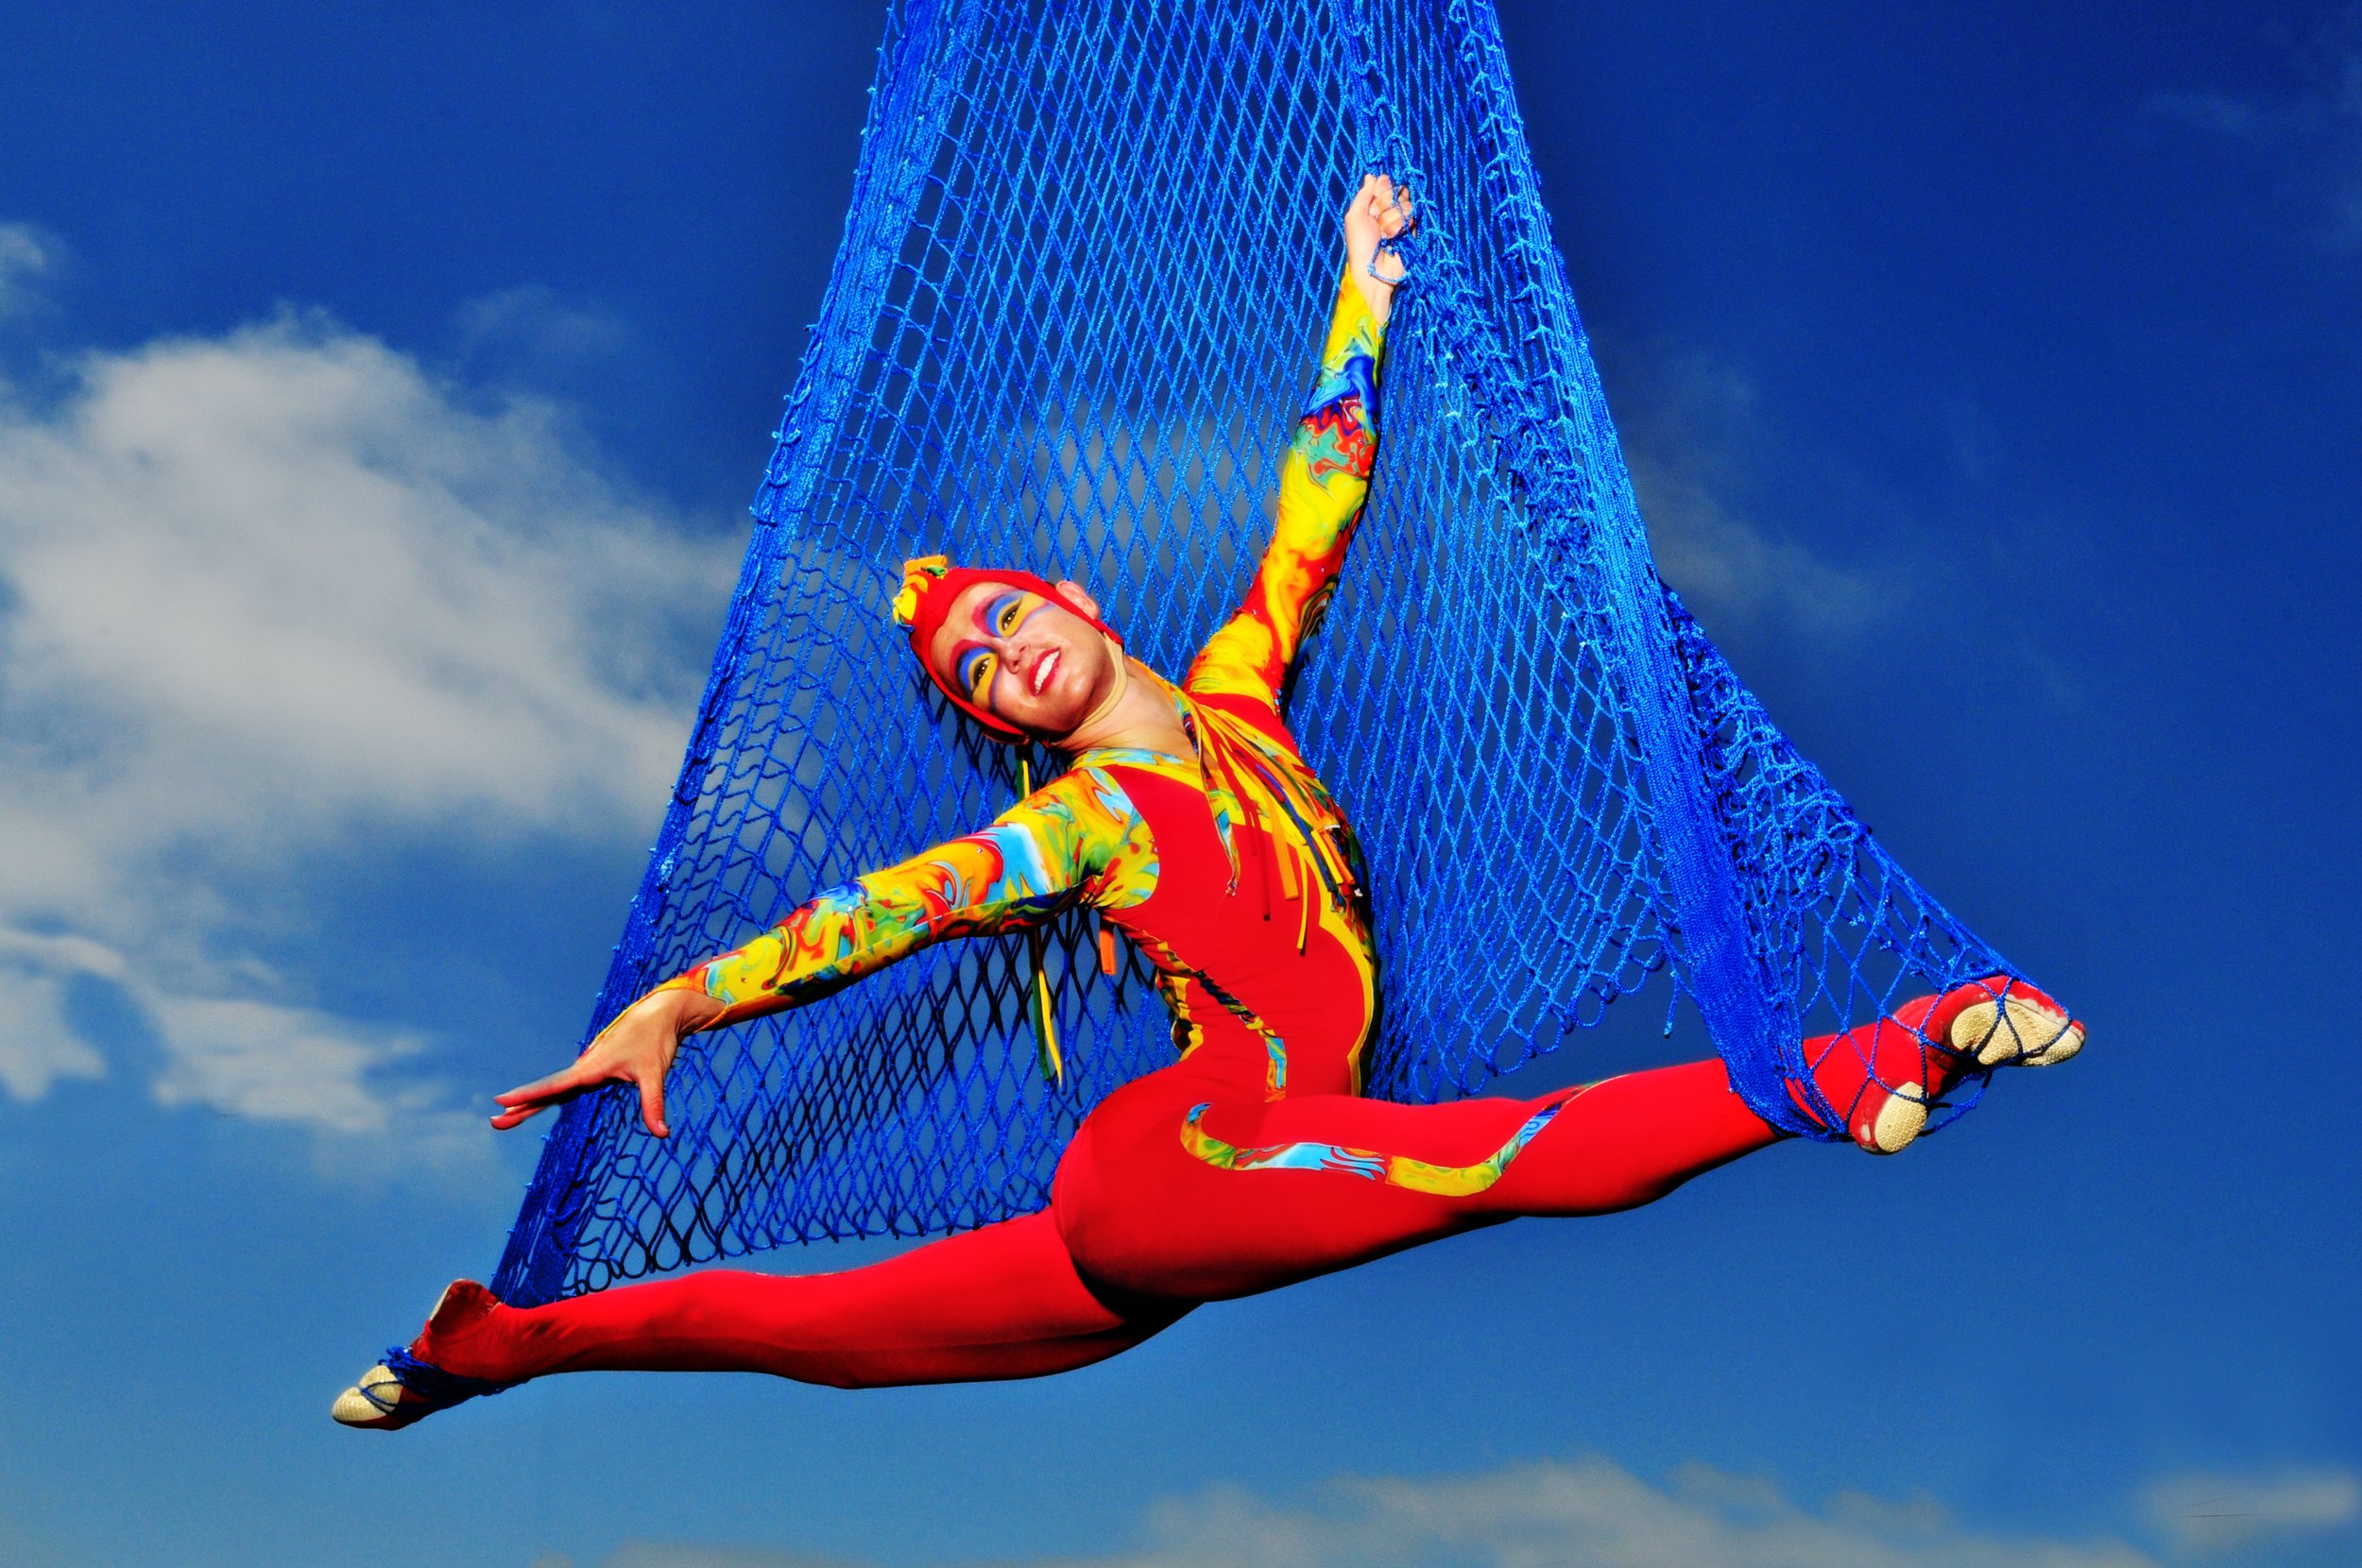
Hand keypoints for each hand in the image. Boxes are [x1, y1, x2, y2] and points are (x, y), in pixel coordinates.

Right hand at [490, 985, 724, 1137]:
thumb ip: (654, 1104)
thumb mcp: (655, 1074)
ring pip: (555, 1089)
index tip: (502, 1101)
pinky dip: (549, 1096)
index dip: (529, 1095)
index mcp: (592, 1068)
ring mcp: (589, 1069)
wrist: (660, 1014)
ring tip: (507, 1117)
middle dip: (522, 1106)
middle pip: (548, 1091)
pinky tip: (539, 1104)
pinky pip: (567, 1087)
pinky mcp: (597, 1070)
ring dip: (531, 1102)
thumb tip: (661, 1134)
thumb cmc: (655, 1041)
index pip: (555, 1086)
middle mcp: (585, 1068)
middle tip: (495, 1122)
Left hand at [1342, 173, 1415, 324]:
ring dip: (1392, 218)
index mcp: (1372, 206)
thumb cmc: (1359, 245)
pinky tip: (1394, 238)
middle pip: (1396, 190)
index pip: (1384, 184)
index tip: (1376, 195)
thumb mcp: (1354, 217)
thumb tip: (1372, 175)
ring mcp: (1401, 220)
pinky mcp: (1412, 230)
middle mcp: (1387, 211)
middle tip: (1376, 218)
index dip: (1382, 187)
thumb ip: (1363, 194)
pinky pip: (1412, 215)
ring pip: (1405, 203)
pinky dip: (1401, 226)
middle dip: (1386, 203)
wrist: (1373, 270)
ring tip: (1384, 235)